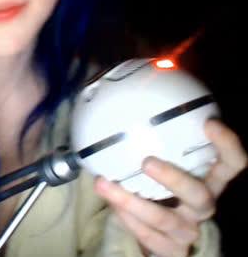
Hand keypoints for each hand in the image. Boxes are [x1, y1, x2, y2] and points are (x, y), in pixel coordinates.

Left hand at [95, 118, 245, 256]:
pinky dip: (126, 219)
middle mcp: (204, 205)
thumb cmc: (162, 190)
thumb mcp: (167, 165)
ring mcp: (189, 229)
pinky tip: (110, 203)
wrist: (160, 234)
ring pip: (165, 219)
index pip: (233, 163)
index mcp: (210, 180)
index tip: (209, 123)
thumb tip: (122, 96)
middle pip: (200, 195)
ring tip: (104, 184)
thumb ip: (157, 138)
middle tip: (146, 161)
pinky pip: (148, 236)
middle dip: (175, 178)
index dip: (228, 145)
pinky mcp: (171, 248)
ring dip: (131, 201)